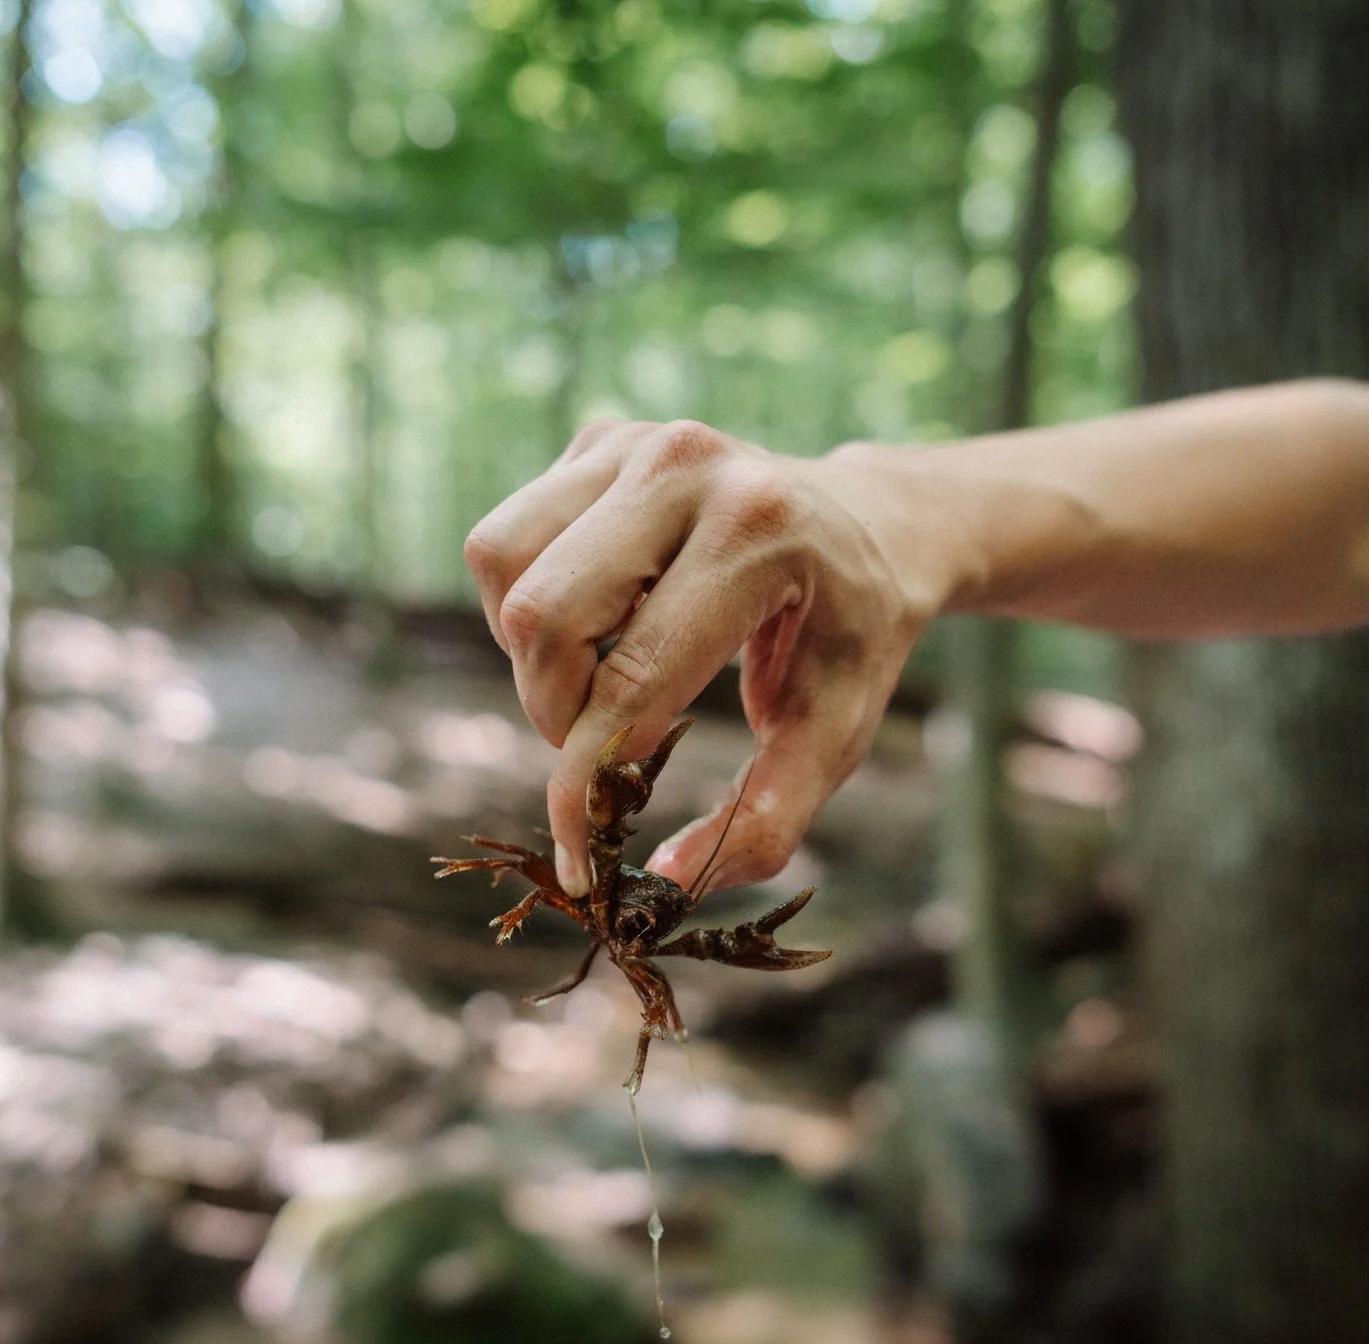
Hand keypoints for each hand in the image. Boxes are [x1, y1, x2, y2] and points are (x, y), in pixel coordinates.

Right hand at [463, 419, 954, 896]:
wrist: (868, 524)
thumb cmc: (849, 635)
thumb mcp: (836, 728)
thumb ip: (766, 816)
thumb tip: (664, 880)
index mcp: (758, 530)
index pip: (634, 676)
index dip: (586, 778)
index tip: (577, 852)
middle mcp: (685, 465)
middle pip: (540, 615)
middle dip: (553, 711)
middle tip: (604, 746)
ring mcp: (632, 440)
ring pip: (500, 566)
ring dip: (531, 654)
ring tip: (600, 676)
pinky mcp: (597, 439)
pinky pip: (506, 541)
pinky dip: (529, 605)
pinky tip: (602, 621)